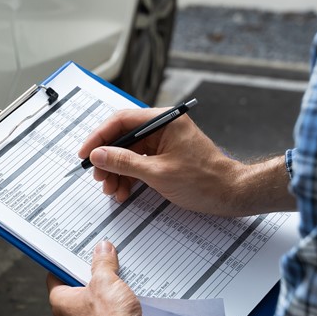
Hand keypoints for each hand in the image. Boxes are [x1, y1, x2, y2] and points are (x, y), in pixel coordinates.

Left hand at [46, 241, 159, 315]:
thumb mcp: (105, 282)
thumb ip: (102, 263)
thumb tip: (102, 250)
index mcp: (61, 301)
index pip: (55, 273)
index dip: (65, 259)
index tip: (75, 246)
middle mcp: (72, 313)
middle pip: (78, 282)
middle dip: (91, 268)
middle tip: (101, 253)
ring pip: (96, 293)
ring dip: (108, 281)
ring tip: (118, 266)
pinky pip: (110, 305)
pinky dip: (119, 295)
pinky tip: (130, 285)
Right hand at [77, 108, 290, 216]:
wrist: (231, 195)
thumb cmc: (205, 181)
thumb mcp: (158, 173)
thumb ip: (124, 162)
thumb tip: (98, 155)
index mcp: (164, 120)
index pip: (121, 120)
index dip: (98, 137)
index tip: (85, 153)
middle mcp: (162, 127)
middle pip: (122, 137)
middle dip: (107, 159)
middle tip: (98, 177)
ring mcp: (163, 142)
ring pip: (128, 153)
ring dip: (116, 172)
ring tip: (111, 190)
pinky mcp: (164, 156)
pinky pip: (138, 163)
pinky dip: (128, 177)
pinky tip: (123, 191)